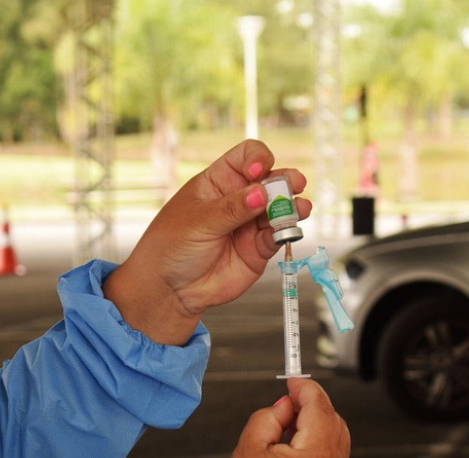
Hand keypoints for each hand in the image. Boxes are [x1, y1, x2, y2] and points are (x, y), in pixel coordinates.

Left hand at [103, 140, 311, 343]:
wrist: (170, 289)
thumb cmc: (172, 246)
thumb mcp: (199, 222)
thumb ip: (232, 209)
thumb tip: (261, 193)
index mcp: (219, 182)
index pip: (246, 157)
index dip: (257, 158)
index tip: (258, 171)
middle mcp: (238, 199)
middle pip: (270, 180)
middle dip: (284, 180)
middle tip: (293, 184)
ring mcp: (250, 224)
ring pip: (280, 208)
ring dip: (292, 205)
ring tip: (298, 209)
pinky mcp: (258, 249)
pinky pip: (279, 236)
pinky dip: (287, 231)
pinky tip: (288, 229)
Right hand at [219, 379, 349, 457]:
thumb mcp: (249, 447)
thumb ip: (268, 416)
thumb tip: (285, 406)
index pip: (320, 407)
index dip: (306, 388)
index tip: (294, 380)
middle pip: (334, 422)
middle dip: (313, 407)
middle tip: (287, 403)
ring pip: (336, 442)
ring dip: (317, 427)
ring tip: (285, 431)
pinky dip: (318, 448)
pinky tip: (293, 451)